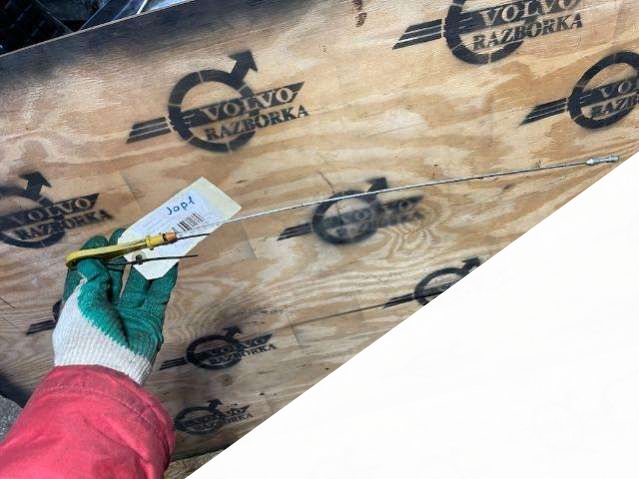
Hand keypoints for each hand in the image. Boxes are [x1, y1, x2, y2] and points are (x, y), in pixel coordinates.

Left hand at [53, 229, 177, 383]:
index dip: (95, 257)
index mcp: (84, 304)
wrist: (106, 370)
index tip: (101, 239)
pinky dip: (164, 278)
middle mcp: (106, 307)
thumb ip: (91, 280)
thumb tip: (92, 261)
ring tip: (152, 243)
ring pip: (139, 282)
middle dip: (122, 255)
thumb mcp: (82, 304)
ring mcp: (129, 313)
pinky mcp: (150, 320)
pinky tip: (169, 262)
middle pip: (116, 275)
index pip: (88, 275)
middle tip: (130, 235)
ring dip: (145, 263)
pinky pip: (159, 295)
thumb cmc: (86, 336)